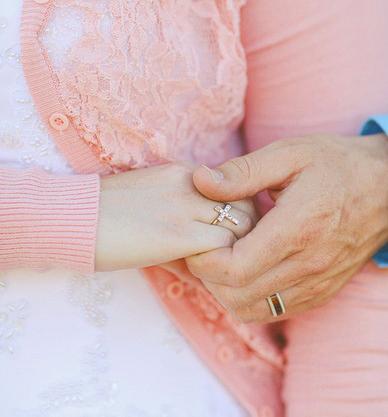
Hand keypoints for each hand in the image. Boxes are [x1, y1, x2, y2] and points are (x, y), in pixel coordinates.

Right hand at [95, 162, 255, 270]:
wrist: (73, 216)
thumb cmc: (107, 218)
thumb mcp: (152, 211)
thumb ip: (183, 232)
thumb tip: (206, 271)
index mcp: (187, 173)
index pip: (239, 189)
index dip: (241, 219)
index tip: (232, 242)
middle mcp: (193, 183)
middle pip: (248, 204)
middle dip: (249, 235)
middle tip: (235, 260)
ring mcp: (187, 206)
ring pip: (243, 226)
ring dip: (238, 252)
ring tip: (221, 272)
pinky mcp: (178, 234)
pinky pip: (223, 248)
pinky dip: (222, 266)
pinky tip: (206, 278)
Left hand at [186, 134, 387, 322]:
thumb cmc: (337, 164)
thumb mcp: (290, 153)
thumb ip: (243, 171)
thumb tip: (200, 180)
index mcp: (297, 229)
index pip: (235, 269)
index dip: (204, 260)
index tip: (198, 237)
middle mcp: (308, 265)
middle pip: (237, 296)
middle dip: (209, 276)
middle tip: (206, 245)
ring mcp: (318, 283)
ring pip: (253, 310)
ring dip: (227, 290)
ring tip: (225, 256)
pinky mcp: (323, 291)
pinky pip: (276, 310)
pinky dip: (252, 298)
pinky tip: (249, 267)